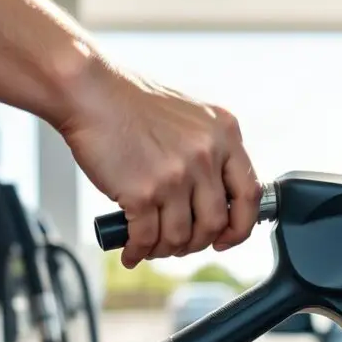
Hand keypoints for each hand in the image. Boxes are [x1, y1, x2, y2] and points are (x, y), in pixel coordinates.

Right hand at [59, 62, 260, 267]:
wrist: (91, 91)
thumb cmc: (133, 103)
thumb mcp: (192, 117)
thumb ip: (211, 151)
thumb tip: (215, 201)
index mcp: (225, 134)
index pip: (250, 195)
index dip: (240, 227)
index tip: (226, 238)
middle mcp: (207, 155)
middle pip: (215, 223)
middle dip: (196, 243)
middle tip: (179, 243)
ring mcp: (176, 175)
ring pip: (181, 236)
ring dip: (165, 249)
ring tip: (152, 246)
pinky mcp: (143, 192)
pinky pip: (146, 238)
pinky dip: (138, 251)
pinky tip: (131, 251)